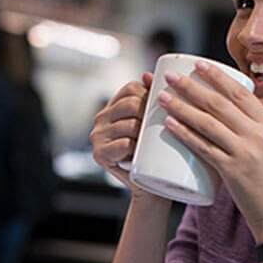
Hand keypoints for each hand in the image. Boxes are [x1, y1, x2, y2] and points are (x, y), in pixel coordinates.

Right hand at [90, 72, 162, 197]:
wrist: (153, 188)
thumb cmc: (158, 154)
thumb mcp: (156, 124)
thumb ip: (153, 98)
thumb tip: (150, 74)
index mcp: (113, 106)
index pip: (131, 88)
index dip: (150, 95)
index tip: (165, 108)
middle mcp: (101, 119)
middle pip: (131, 104)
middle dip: (150, 114)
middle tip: (165, 128)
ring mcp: (97, 137)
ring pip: (129, 125)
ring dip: (146, 134)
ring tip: (156, 143)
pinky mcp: (99, 154)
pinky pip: (124, 144)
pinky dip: (137, 148)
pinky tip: (143, 154)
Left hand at [159, 61, 262, 239]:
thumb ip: (258, 134)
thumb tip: (231, 121)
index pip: (242, 93)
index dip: (217, 76)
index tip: (199, 65)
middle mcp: (260, 135)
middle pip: (220, 103)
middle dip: (192, 86)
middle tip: (170, 77)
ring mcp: (246, 153)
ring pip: (208, 122)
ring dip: (182, 107)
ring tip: (163, 98)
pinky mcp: (233, 172)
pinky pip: (204, 148)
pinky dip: (185, 134)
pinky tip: (170, 125)